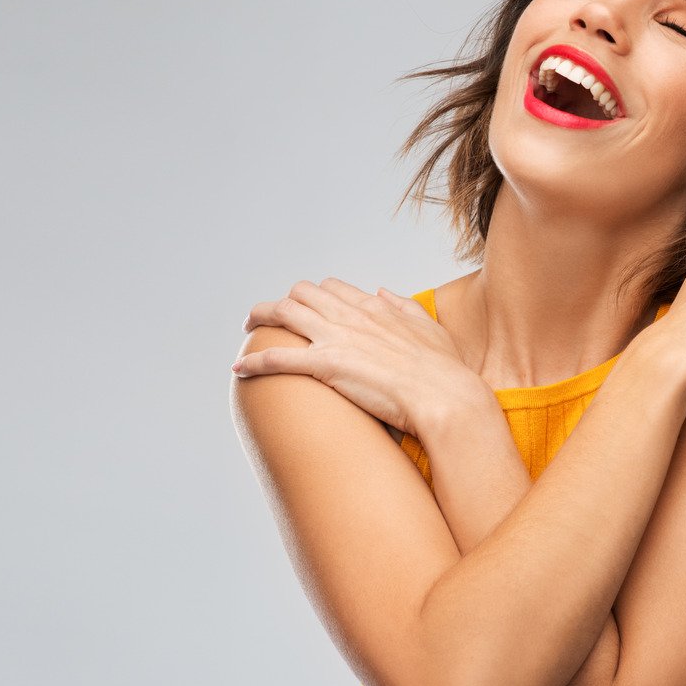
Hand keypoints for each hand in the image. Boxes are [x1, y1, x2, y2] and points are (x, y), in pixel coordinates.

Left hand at [233, 277, 484, 437]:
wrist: (444, 396)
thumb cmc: (444, 371)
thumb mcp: (429, 327)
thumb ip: (404, 307)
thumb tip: (383, 292)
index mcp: (374, 308)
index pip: (332, 288)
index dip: (314, 295)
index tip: (306, 307)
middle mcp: (351, 316)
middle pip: (301, 294)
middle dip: (281, 302)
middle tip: (269, 317)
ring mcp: (336, 338)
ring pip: (282, 314)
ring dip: (259, 319)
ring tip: (247, 330)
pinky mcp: (325, 365)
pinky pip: (277, 357)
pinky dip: (254, 362)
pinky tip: (240, 370)